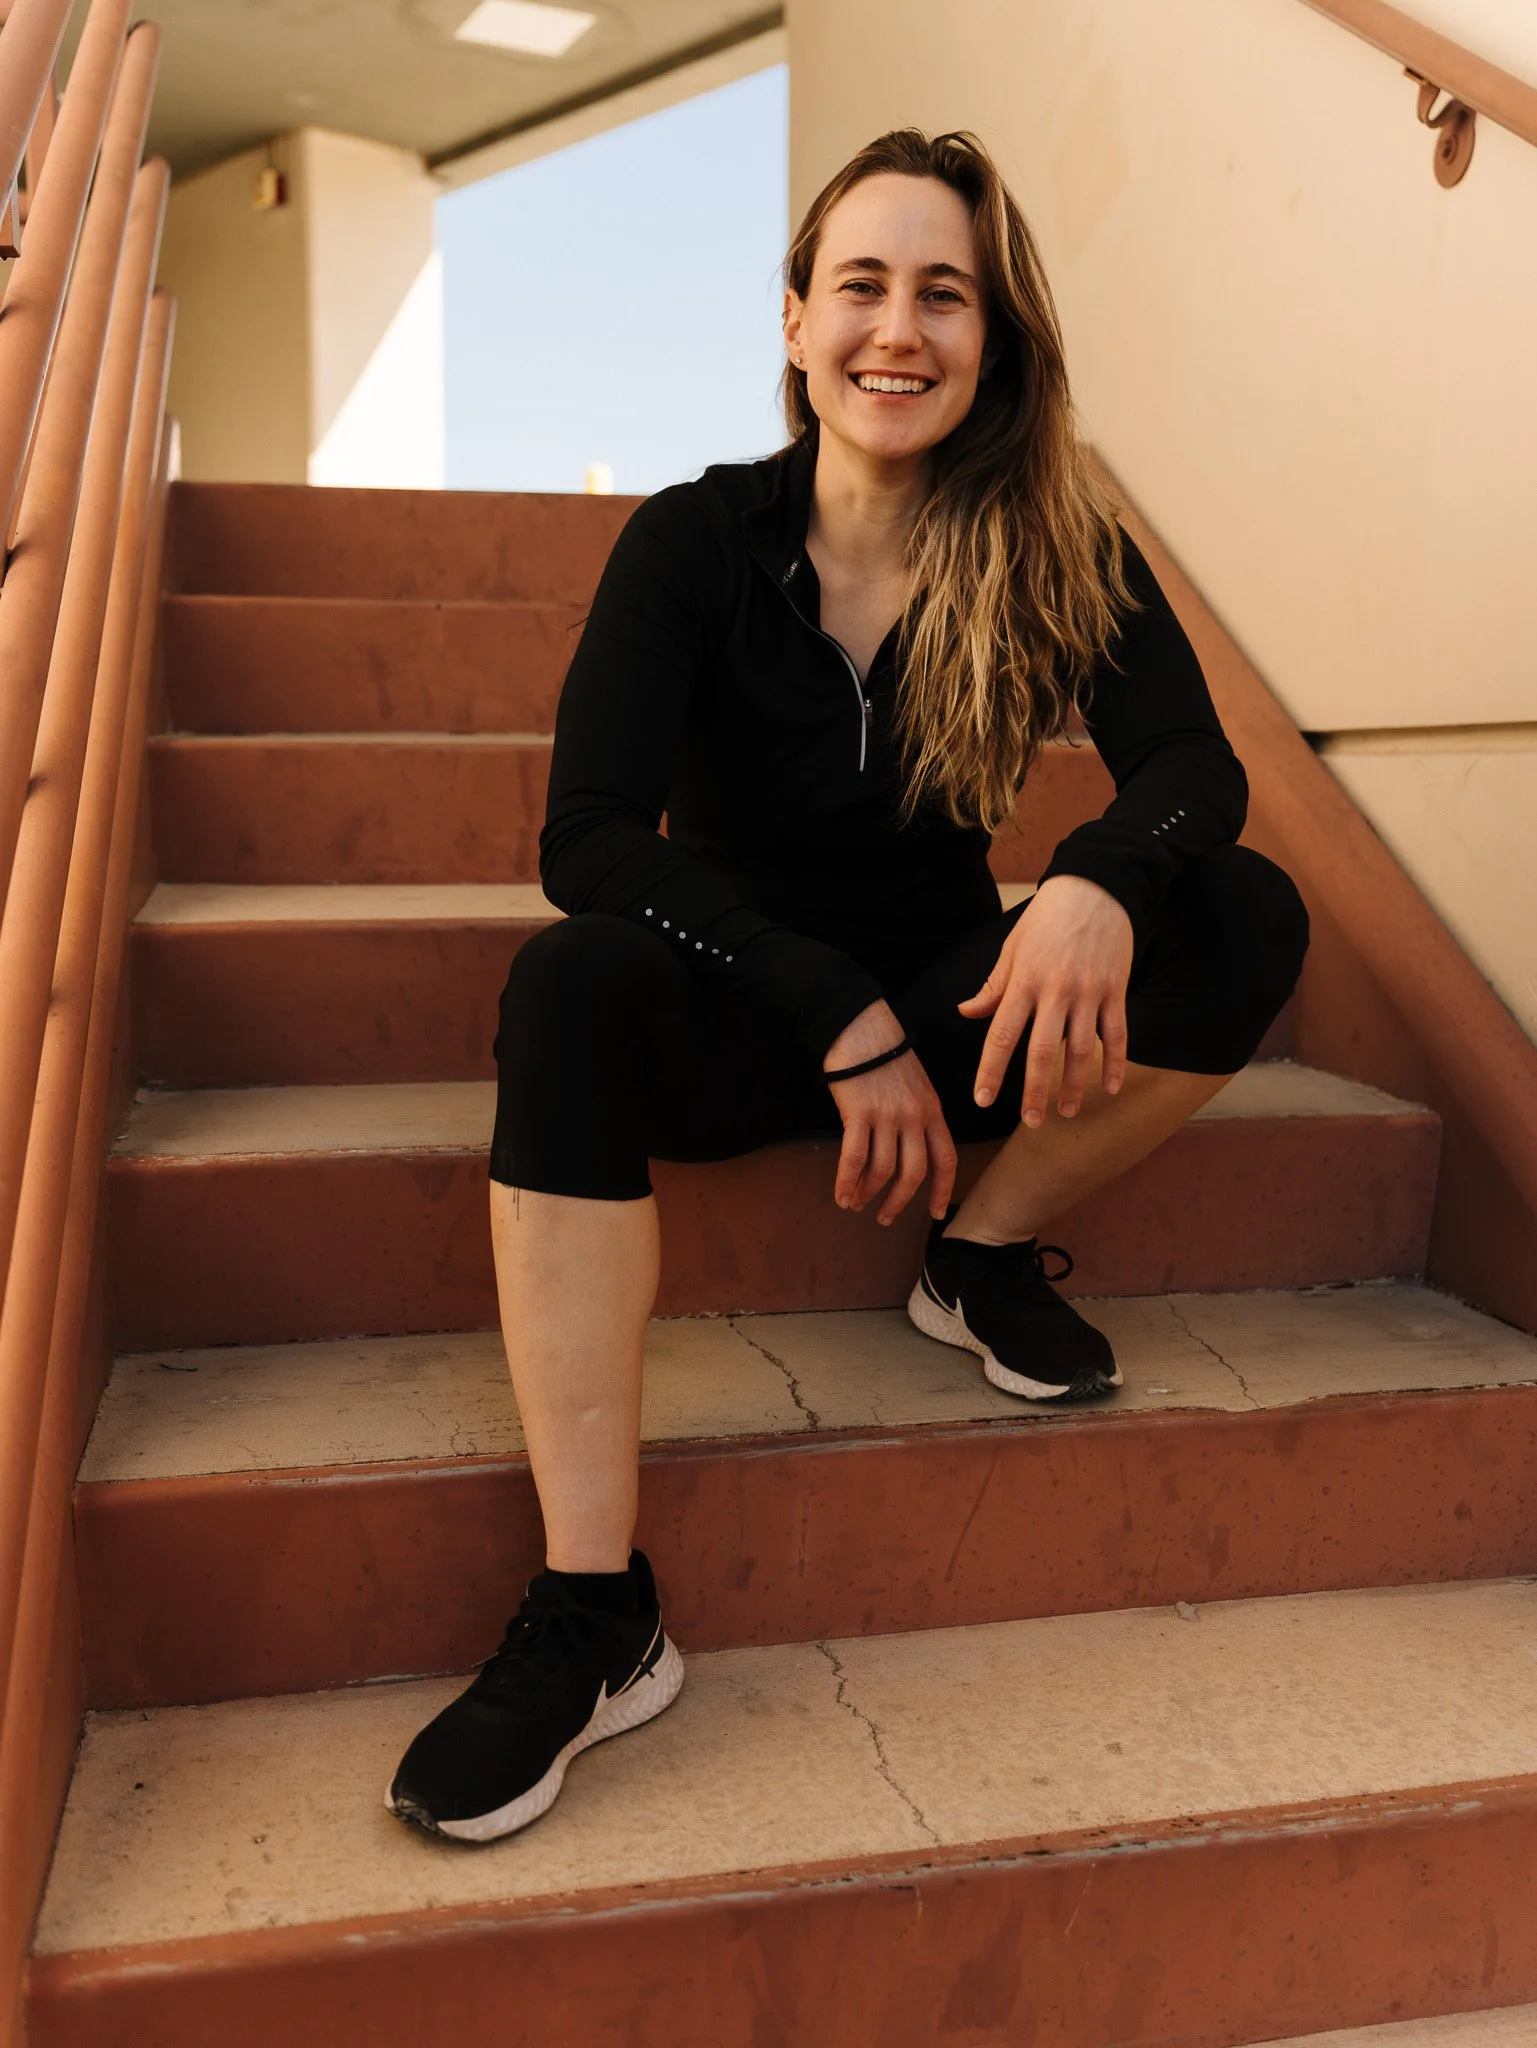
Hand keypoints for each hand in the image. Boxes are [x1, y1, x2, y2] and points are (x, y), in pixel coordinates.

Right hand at [822, 1000, 956, 1225]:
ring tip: (857, 1205)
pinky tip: (841, 1195)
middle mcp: (915, 1116)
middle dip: (900, 1202)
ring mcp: (888, 1115)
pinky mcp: (859, 1112)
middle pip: (915, 1173)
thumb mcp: (915, 1084)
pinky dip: (847, 1181)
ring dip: (869, 1193)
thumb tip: (904, 1150)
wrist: (860, 1024)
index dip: (943, 1190)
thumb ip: (917, 1115)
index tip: (935, 1213)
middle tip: (885, 1217)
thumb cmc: (884, 1053)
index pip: (947, 1159)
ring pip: (884, 1170)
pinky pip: (854, 1158)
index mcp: (933, 1110)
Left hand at [957, 875, 1132, 1127]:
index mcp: (1023, 981)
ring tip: (1066, 1113)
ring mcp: (1088, 991)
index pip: (1002, 1035)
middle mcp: (1055, 990)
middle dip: (1034, 1092)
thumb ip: (993, 986)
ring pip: (1080, 1050)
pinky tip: (1110, 1087)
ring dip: (1074, 1087)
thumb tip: (966, 1014)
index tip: (982, 1099)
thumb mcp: (1013, 948)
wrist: (1096, 886)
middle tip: (1030, 1122)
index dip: (991, 1070)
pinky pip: (1116, 1034)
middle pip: (1041, 1052)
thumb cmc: (1046, 919)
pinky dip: (1115, 1063)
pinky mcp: (1115, 989)